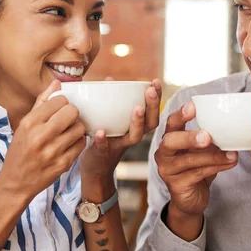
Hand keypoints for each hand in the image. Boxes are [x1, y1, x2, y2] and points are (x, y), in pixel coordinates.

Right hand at [0, 80, 86, 199]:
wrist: (16, 182)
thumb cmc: (20, 150)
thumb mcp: (24, 125)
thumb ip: (42, 102)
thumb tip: (57, 82)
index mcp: (30, 123)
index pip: (59, 100)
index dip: (63, 102)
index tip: (60, 108)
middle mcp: (41, 136)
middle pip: (72, 112)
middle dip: (72, 114)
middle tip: (67, 119)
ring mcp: (53, 151)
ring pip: (80, 128)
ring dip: (77, 128)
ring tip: (68, 131)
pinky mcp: (63, 164)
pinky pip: (81, 144)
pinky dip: (78, 141)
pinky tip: (70, 143)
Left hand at [79, 79, 162, 199]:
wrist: (94, 171)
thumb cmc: (105, 140)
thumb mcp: (111, 120)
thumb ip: (112, 102)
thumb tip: (110, 79)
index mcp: (136, 127)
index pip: (152, 111)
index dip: (156, 98)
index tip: (155, 82)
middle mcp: (132, 137)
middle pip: (150, 123)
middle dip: (153, 106)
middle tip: (151, 90)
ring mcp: (119, 146)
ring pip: (135, 136)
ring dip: (137, 122)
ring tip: (138, 108)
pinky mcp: (104, 154)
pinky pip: (104, 147)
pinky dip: (102, 139)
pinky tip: (100, 131)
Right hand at [155, 101, 237, 216]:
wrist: (192, 199)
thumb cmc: (197, 169)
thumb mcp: (202, 151)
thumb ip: (210, 139)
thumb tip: (233, 126)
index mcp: (170, 139)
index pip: (171, 123)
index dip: (180, 114)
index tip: (193, 106)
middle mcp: (163, 153)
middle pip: (170, 141)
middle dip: (189, 137)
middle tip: (207, 136)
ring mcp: (167, 170)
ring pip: (188, 160)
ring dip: (212, 156)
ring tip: (231, 154)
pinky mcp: (176, 186)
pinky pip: (197, 174)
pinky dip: (216, 168)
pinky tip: (229, 163)